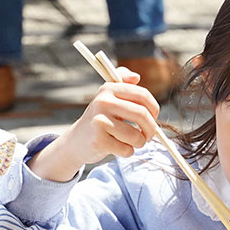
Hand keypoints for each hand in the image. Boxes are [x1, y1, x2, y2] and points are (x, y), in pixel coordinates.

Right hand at [28, 69, 159, 181]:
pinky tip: (119, 148)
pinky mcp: (98, 141)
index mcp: (109, 89)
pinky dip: (127, 152)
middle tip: (149, 136)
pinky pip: (126, 149)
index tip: (154, 118)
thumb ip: (123, 82)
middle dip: (151, 129)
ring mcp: (99, 122)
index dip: (154, 108)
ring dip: (139, 143)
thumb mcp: (108, 97)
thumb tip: (136, 77)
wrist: (75, 142)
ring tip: (132, 143)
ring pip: (135, 136)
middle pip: (141, 115)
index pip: (142, 95)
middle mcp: (103, 102)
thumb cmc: (99, 120)